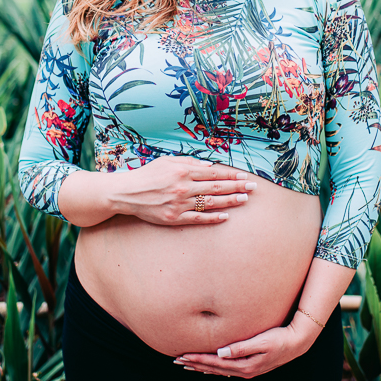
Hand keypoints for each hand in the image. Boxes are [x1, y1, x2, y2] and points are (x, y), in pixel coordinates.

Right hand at [112, 156, 256, 225]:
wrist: (127, 193)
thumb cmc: (147, 175)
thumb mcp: (167, 161)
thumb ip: (189, 162)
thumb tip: (210, 166)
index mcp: (183, 171)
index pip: (213, 172)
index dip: (231, 174)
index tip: (244, 175)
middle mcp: (184, 187)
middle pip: (217, 187)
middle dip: (237, 186)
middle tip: (253, 187)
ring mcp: (180, 204)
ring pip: (211, 203)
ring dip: (230, 201)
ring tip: (245, 200)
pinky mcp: (175, 218)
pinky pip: (198, 219)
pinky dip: (213, 218)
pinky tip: (226, 217)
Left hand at [174, 317, 319, 377]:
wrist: (297, 342)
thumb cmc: (280, 338)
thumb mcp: (262, 341)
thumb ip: (241, 347)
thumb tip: (221, 352)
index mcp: (244, 365)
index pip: (215, 362)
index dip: (198, 359)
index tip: (182, 356)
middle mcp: (244, 370)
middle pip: (214, 368)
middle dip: (195, 364)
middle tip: (177, 361)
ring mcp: (247, 369)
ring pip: (219, 370)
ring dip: (202, 367)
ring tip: (188, 364)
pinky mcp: (250, 365)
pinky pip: (227, 369)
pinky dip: (215, 368)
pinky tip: (210, 367)